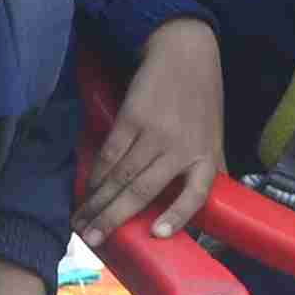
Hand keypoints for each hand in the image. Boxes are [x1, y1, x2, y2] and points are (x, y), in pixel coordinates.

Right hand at [76, 17, 225, 240]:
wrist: (185, 54)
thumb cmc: (201, 99)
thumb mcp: (214, 136)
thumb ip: (207, 169)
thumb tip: (200, 209)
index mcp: (207, 156)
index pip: (196, 193)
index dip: (177, 215)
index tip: (157, 234)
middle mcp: (182, 148)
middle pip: (142, 190)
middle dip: (114, 218)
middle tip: (93, 240)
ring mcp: (155, 133)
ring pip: (120, 176)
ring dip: (97, 202)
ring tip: (81, 222)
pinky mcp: (132, 118)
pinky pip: (109, 154)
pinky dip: (95, 175)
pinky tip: (86, 189)